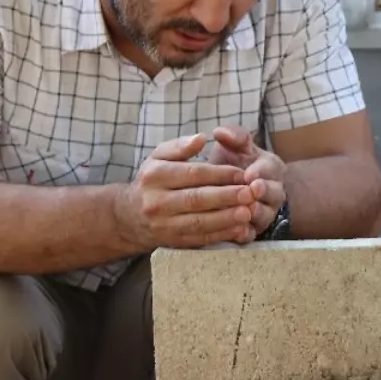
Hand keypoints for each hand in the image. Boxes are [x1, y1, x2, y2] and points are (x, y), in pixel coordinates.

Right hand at [114, 133, 257, 248]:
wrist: (131, 216)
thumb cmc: (152, 181)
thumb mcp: (158, 157)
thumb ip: (180, 146)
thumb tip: (202, 138)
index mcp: (155, 176)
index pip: (193, 173)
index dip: (220, 173)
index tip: (242, 173)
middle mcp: (156, 201)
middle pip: (196, 199)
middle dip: (226, 196)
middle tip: (250, 193)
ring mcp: (163, 225)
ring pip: (199, 222)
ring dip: (226, 218)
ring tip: (248, 212)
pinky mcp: (172, 242)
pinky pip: (199, 239)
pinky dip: (221, 235)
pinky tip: (239, 229)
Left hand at [209, 125, 286, 236]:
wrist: (232, 190)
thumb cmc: (234, 164)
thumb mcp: (236, 147)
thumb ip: (233, 137)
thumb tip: (219, 131)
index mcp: (271, 168)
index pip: (270, 169)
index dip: (261, 172)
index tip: (249, 174)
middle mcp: (273, 192)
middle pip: (273, 194)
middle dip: (263, 192)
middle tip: (252, 191)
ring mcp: (265, 212)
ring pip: (265, 215)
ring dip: (255, 214)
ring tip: (245, 211)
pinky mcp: (254, 230)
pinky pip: (252, 234)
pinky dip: (245, 234)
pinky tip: (237, 233)